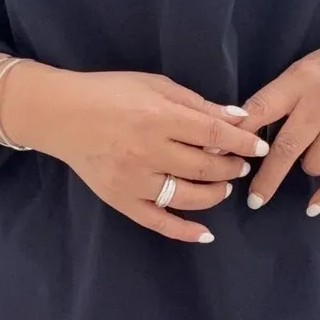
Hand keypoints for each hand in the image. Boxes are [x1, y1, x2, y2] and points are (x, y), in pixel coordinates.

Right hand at [1, 63, 268, 243]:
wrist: (60, 114)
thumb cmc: (109, 92)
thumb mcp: (155, 85)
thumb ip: (196, 103)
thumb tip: (237, 118)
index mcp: (158, 118)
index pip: (213, 136)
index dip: (242, 143)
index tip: (259, 146)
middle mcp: (148, 152)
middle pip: (205, 168)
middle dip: (231, 168)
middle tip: (239, 164)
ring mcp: (134, 181)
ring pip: (188, 197)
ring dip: (215, 194)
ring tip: (223, 187)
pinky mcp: (121, 200)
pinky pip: (158, 222)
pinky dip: (184, 231)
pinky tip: (206, 234)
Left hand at [240, 26, 319, 215]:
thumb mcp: (303, 71)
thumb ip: (276, 98)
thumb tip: (237, 130)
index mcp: (301, 78)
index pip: (262, 108)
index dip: (240, 135)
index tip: (221, 157)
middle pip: (287, 147)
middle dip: (267, 177)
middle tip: (254, 199)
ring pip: (314, 164)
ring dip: (306, 168)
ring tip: (310, 157)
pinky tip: (313, 207)